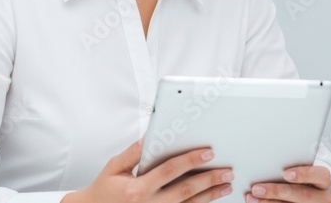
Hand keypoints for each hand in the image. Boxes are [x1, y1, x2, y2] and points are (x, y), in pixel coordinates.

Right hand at [63, 140, 232, 202]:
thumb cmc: (104, 190)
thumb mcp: (114, 167)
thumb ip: (134, 152)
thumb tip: (152, 135)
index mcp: (137, 189)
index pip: (170, 171)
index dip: (190, 160)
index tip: (208, 152)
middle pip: (186, 191)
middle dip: (209, 180)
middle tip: (227, 171)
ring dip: (210, 196)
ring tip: (226, 185)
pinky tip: (210, 199)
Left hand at [246, 165, 330, 202]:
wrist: (313, 196)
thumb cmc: (302, 177)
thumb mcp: (302, 169)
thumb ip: (291, 164)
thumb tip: (267, 156)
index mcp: (324, 180)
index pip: (320, 175)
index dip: (304, 174)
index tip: (286, 173)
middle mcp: (324, 197)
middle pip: (304, 195)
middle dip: (278, 191)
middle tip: (257, 188)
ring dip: (270, 202)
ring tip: (252, 198)